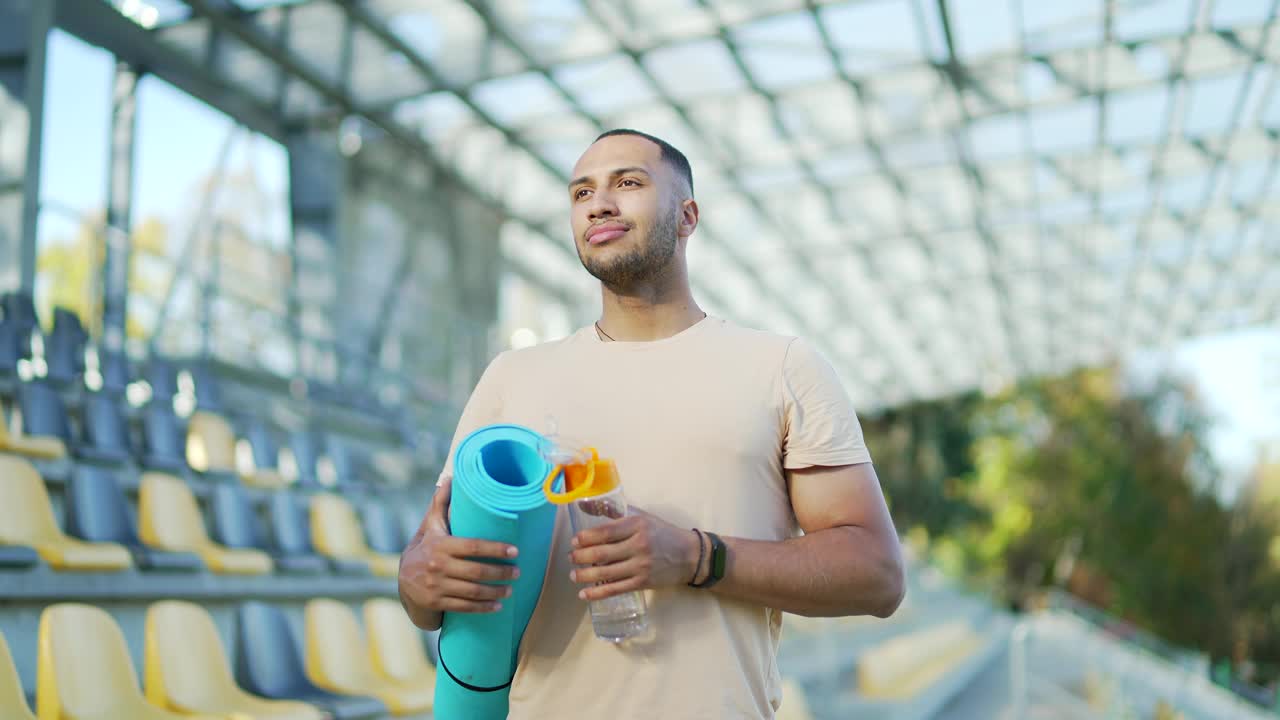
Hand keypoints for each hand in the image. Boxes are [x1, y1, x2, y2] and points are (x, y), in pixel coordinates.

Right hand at [399, 475, 520, 613]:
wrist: (402, 580)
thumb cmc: (425, 548)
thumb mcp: (431, 526)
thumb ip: (441, 504)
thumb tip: (450, 478)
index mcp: (440, 545)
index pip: (473, 547)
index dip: (496, 549)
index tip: (515, 551)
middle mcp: (437, 566)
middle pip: (476, 571)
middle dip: (500, 573)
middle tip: (517, 572)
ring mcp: (436, 586)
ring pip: (472, 591)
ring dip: (495, 592)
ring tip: (510, 590)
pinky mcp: (437, 602)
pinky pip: (464, 607)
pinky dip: (483, 608)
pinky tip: (498, 606)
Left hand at [568, 508, 698, 601]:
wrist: (689, 555)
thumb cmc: (662, 533)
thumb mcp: (642, 517)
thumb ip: (614, 512)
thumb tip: (583, 505)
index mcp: (637, 525)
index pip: (605, 532)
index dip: (586, 538)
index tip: (574, 540)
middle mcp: (638, 545)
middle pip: (602, 554)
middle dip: (581, 557)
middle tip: (570, 557)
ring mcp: (640, 566)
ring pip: (606, 573)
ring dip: (585, 575)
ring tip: (573, 574)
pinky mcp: (642, 582)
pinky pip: (616, 589)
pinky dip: (598, 593)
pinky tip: (584, 594)